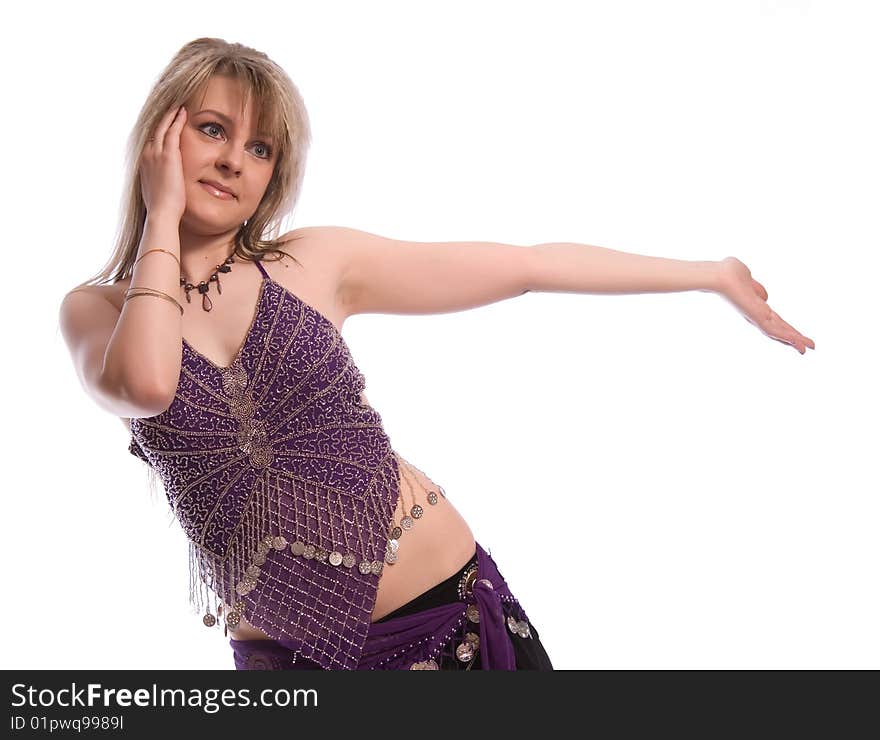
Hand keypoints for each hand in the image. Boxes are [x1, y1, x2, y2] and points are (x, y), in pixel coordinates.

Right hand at [138, 104, 187, 222]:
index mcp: (144, 164)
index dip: (157, 130)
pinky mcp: (168, 155)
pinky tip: (183, 112)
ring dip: (170, 115)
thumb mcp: (158, 191)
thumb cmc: (163, 208)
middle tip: (170, 107)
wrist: (162, 213)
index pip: (151, 141)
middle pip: (154, 130)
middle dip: (162, 118)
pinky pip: (172, 131)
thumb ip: (160, 182)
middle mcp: (146, 155)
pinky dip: (177, 120)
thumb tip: (164, 184)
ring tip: (177, 105)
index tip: (163, 123)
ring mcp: (156, 154)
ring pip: (162, 127)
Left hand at [715, 257, 815, 354]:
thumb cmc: (730, 273)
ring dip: (794, 340)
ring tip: (807, 348)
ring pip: (778, 332)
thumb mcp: (749, 280)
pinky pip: (774, 330)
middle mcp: (756, 314)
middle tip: (807, 348)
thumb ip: (757, 289)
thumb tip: (764, 297)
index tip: (798, 335)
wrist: (722, 275)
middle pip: (779, 329)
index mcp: (756, 306)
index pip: (775, 320)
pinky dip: (787, 337)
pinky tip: (798, 342)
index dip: (787, 327)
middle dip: (793, 338)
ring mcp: (756, 317)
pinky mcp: (756, 318)